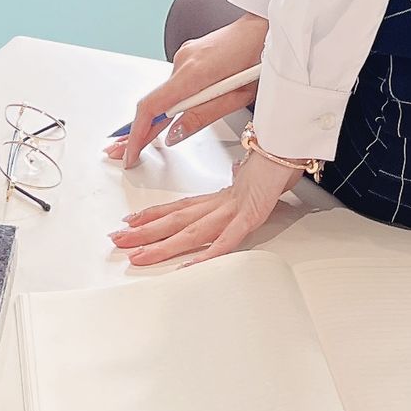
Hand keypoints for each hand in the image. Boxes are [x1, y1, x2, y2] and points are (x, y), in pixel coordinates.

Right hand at [104, 12, 267, 169]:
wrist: (268, 26)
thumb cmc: (260, 58)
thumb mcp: (236, 97)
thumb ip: (201, 116)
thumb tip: (173, 135)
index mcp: (193, 73)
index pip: (152, 107)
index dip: (137, 134)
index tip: (130, 154)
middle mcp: (183, 60)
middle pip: (153, 102)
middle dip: (138, 131)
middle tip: (125, 154)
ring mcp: (186, 55)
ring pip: (166, 93)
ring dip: (157, 118)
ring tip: (145, 142)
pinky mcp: (192, 54)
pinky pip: (176, 83)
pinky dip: (170, 102)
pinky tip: (172, 117)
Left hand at [109, 145, 301, 267]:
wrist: (294, 143)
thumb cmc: (278, 160)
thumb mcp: (256, 178)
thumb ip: (243, 185)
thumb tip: (238, 179)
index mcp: (220, 196)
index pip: (180, 207)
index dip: (153, 215)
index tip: (129, 222)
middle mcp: (220, 203)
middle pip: (176, 220)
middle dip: (144, 233)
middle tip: (117, 241)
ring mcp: (233, 210)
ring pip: (190, 232)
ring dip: (162, 245)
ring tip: (139, 256)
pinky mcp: (249, 216)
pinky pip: (224, 241)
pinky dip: (205, 254)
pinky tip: (187, 266)